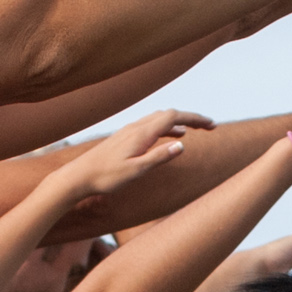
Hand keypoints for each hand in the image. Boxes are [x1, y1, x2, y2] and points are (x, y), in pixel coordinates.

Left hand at [46, 108, 214, 204]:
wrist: (79, 176)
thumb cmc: (106, 177)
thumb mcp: (136, 171)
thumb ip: (159, 157)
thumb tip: (182, 144)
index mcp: (142, 134)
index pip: (174, 117)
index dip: (195, 118)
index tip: (212, 125)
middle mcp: (136, 127)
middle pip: (169, 114)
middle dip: (191, 118)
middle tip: (210, 127)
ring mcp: (130, 131)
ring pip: (160, 118)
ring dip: (180, 121)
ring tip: (197, 130)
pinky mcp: (126, 137)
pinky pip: (152, 126)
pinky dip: (167, 127)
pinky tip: (173, 136)